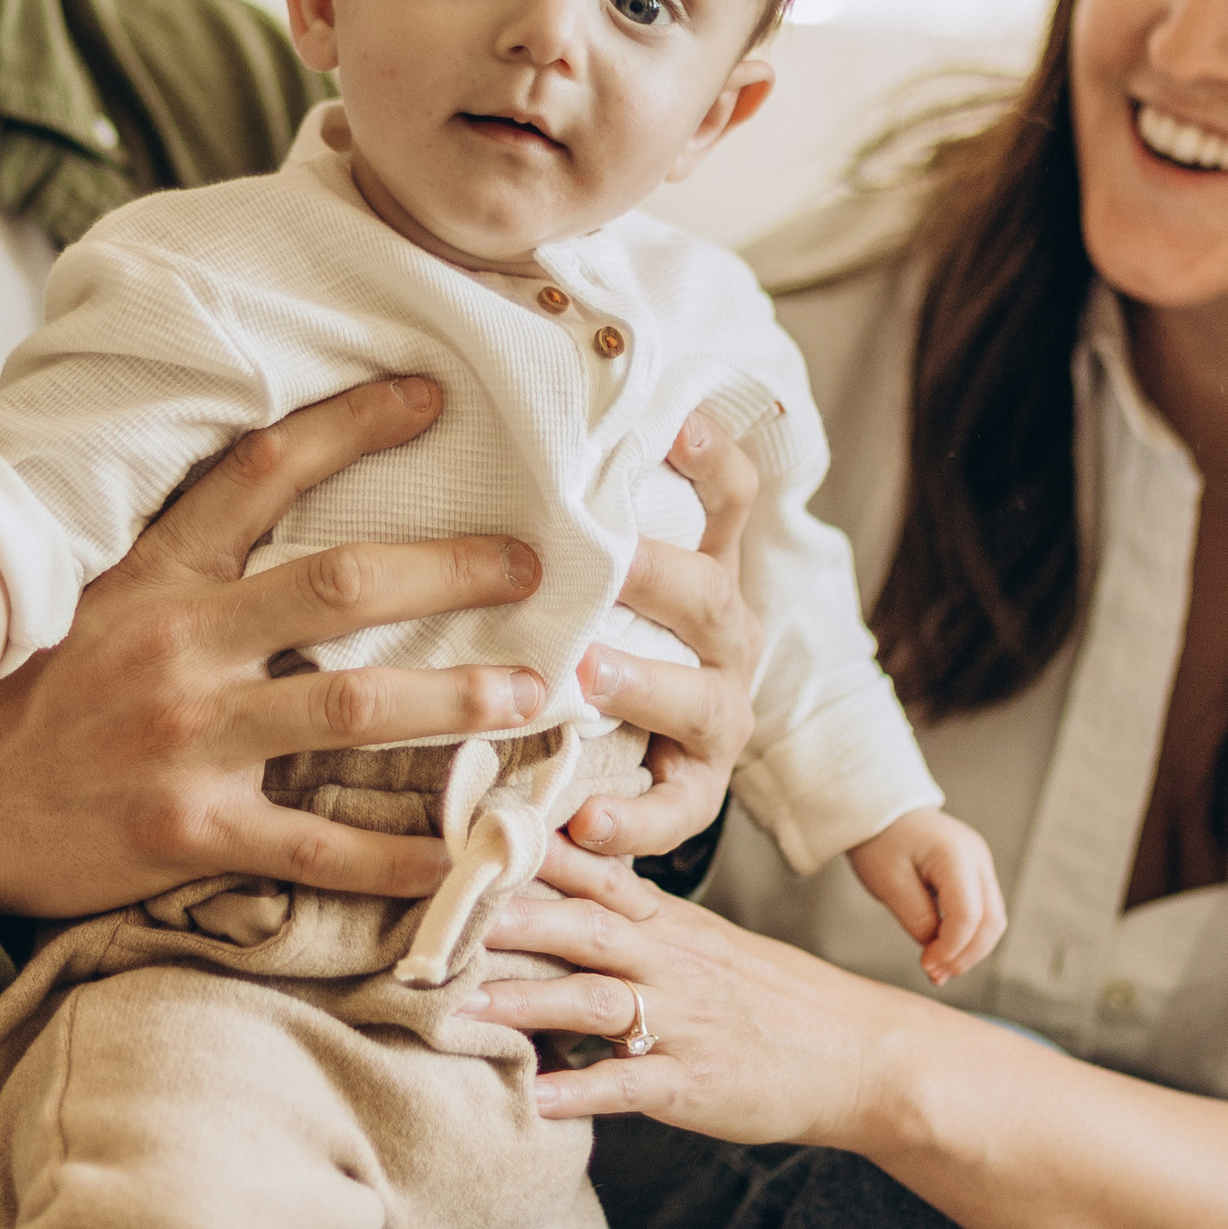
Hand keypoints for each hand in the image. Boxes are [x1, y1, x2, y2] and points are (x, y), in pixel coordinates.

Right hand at [0, 377, 552, 922]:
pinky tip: (463, 851)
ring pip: (352, 709)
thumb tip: (263, 488)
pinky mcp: (189, 829)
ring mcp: (186, 738)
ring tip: (533, 693)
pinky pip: (319, 843)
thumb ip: (171, 553)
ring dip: (457, 699)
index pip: (261, 471)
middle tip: (531, 562)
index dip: (351, 425)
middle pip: (340, 586)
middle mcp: (178, 644)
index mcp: (153, 574)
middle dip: (451, 570)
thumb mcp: (84, 599)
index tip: (432, 395)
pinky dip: (399, 852)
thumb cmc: (26, 701)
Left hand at [474, 873, 925, 1152]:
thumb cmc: (778, 1002)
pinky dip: (581, 1092)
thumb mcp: (709, 946)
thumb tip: (561, 904)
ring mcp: (685, 1024)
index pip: (597, 877)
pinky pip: (631, 1086)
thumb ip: (637, 926)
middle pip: (584, 928)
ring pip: (596, 1002)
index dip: (534, 858)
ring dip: (527, 1003)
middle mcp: (673, 964)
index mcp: (673, 926)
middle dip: (512, 921)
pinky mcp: (697, 1083)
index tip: (473, 839)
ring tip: (462, 1010)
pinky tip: (532, 1099)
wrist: (863, 1055)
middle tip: (441, 917)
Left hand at [543, 407, 759, 880]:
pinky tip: (583, 820)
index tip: (673, 420)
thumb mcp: (591, 579)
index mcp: (704, 575)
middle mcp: (724, 639)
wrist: (634, 760)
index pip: (727, 500)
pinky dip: (630, 819)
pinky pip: (675, 811)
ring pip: (701, 700)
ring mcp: (717, 717)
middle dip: (658, 574)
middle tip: (605, 557)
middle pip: (709, 595)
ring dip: (646, 684)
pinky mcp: (694, 792)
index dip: (711, 455)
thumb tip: (499, 408)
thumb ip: (571, 520)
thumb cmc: (591, 641)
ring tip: (591, 674)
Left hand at [847, 805, 1007, 986]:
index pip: (969, 915)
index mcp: (955, 854)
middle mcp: (978, 858)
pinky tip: (943, 953)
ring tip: (938, 970)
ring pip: (993, 920)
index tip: (925, 964)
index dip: (951, 948)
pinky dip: (967, 936)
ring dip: (970, 950)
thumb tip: (938, 949)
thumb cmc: (879, 842)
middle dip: (966, 955)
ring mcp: (980, 864)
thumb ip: (917, 918)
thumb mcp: (888, 883)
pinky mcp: (974, 873)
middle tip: (935, 975)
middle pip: (991, 921)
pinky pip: (982, 912)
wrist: (881, 811)